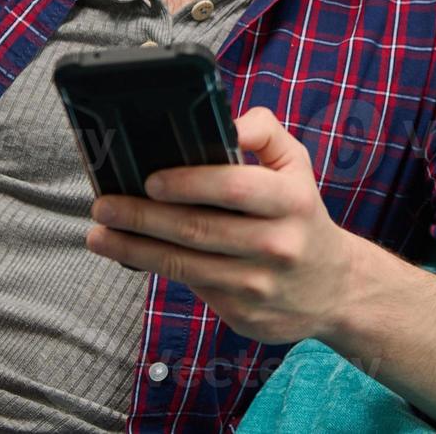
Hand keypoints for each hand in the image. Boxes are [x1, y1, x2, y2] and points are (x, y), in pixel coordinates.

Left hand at [85, 106, 356, 344]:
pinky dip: (157, 269)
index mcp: (291, 201)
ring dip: (134, 249)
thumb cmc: (302, 213)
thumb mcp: (295, 165)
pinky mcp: (243, 314)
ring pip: (186, 265)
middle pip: (198, 229)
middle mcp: (277, 245)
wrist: (336, 287)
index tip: (150, 179)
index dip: (189, 183)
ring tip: (99, 234)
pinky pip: (192, 287)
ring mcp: (258, 285)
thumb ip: (262, 131)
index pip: (234, 188)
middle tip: (103, 205)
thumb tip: (222, 121)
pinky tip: (130, 254)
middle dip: (143, 217)